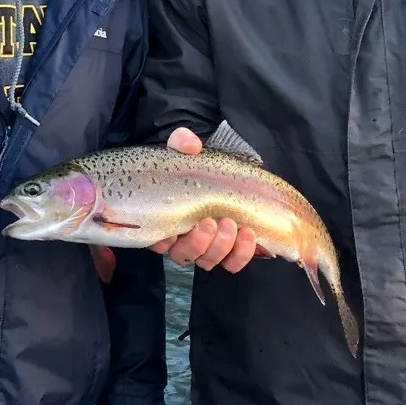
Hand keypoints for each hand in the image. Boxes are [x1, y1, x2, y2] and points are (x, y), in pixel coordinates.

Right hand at [150, 127, 257, 272]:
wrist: (221, 171)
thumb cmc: (194, 163)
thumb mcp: (183, 147)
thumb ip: (181, 141)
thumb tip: (191, 146)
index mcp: (163, 218)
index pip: (156, 240)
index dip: (164, 241)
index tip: (175, 228)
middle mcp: (181, 238)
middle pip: (183, 255)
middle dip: (198, 243)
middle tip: (211, 222)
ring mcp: (206, 246)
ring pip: (207, 261)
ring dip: (220, 247)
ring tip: (231, 225)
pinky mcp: (229, 250)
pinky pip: (232, 263)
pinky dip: (241, 254)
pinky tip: (249, 234)